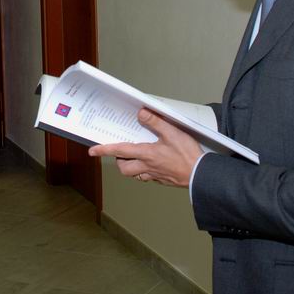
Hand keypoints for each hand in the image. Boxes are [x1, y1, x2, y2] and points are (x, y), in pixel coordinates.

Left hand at [89, 108, 204, 186]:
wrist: (201, 175)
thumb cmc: (188, 155)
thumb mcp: (172, 133)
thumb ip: (155, 122)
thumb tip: (141, 113)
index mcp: (146, 154)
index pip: (120, 151)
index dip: (104, 150)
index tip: (92, 151)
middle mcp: (147, 167)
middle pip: (124, 168)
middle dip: (119, 161)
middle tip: (121, 152)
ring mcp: (155, 175)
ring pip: (135, 175)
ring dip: (131, 167)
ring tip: (135, 157)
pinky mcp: (163, 180)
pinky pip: (147, 177)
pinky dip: (144, 171)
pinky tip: (153, 164)